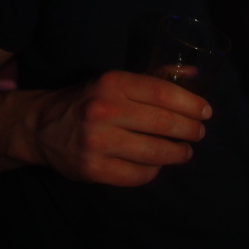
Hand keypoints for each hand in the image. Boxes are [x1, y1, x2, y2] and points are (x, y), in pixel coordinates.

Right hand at [29, 70, 210, 186]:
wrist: (41, 126)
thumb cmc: (88, 99)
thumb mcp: (116, 80)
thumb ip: (154, 77)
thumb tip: (193, 74)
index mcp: (113, 83)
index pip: (163, 93)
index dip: (191, 104)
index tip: (206, 112)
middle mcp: (105, 110)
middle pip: (163, 123)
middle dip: (189, 130)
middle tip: (199, 134)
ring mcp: (97, 142)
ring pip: (153, 152)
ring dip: (177, 154)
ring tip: (185, 152)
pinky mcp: (92, 169)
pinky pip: (137, 175)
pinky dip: (153, 171)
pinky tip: (158, 165)